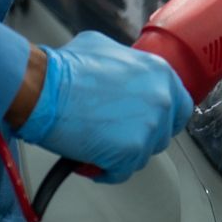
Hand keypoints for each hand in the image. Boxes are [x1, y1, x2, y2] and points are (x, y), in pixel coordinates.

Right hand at [11, 31, 193, 183]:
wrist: (41, 89)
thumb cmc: (64, 69)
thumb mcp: (104, 48)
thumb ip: (127, 65)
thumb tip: (125, 76)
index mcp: (160, 74)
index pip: (180, 106)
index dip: (162, 119)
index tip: (147, 124)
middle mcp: (162, 99)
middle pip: (162, 134)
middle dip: (139, 138)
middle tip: (113, 135)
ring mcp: (149, 127)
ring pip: (143, 155)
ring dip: (121, 155)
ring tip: (94, 143)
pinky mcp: (131, 151)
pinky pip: (122, 172)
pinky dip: (105, 171)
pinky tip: (88, 159)